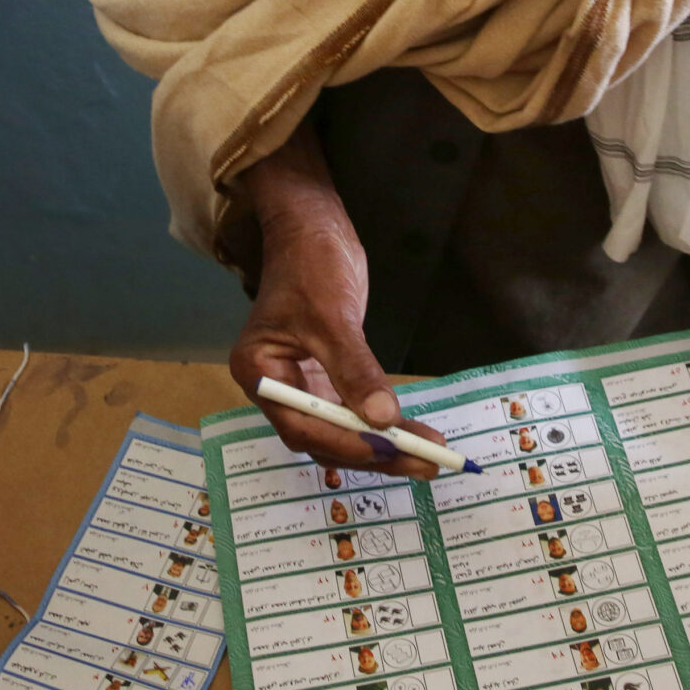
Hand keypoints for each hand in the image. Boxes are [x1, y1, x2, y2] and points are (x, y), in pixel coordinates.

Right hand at [226, 127, 444, 479]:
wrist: (312, 227)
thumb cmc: (311, 263)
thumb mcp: (333, 316)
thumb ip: (355, 370)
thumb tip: (383, 418)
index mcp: (259, 373)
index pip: (302, 426)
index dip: (348, 443)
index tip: (390, 449)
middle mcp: (276, 386)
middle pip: (324, 436)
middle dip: (374, 451)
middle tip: (426, 462)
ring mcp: (301, 383)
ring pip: (342, 428)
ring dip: (383, 442)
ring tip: (430, 453)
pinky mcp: (324, 376)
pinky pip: (352, 409)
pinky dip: (381, 422)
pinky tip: (412, 431)